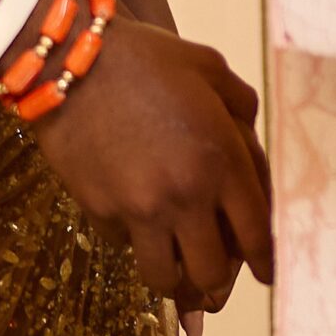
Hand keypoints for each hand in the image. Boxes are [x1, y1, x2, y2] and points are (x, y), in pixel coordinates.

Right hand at [26, 14, 273, 304]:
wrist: (67, 58)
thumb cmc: (146, 57)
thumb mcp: (208, 67)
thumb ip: (241, 105)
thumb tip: (248, 139)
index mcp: (221, 162)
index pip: (257, 236)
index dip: (267, 263)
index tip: (267, 274)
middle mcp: (184, 196)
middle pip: (212, 273)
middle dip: (218, 275)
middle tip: (213, 265)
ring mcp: (138, 209)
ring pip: (164, 278)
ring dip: (173, 273)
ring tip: (171, 257)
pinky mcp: (98, 210)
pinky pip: (123, 245)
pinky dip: (131, 239)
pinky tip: (130, 214)